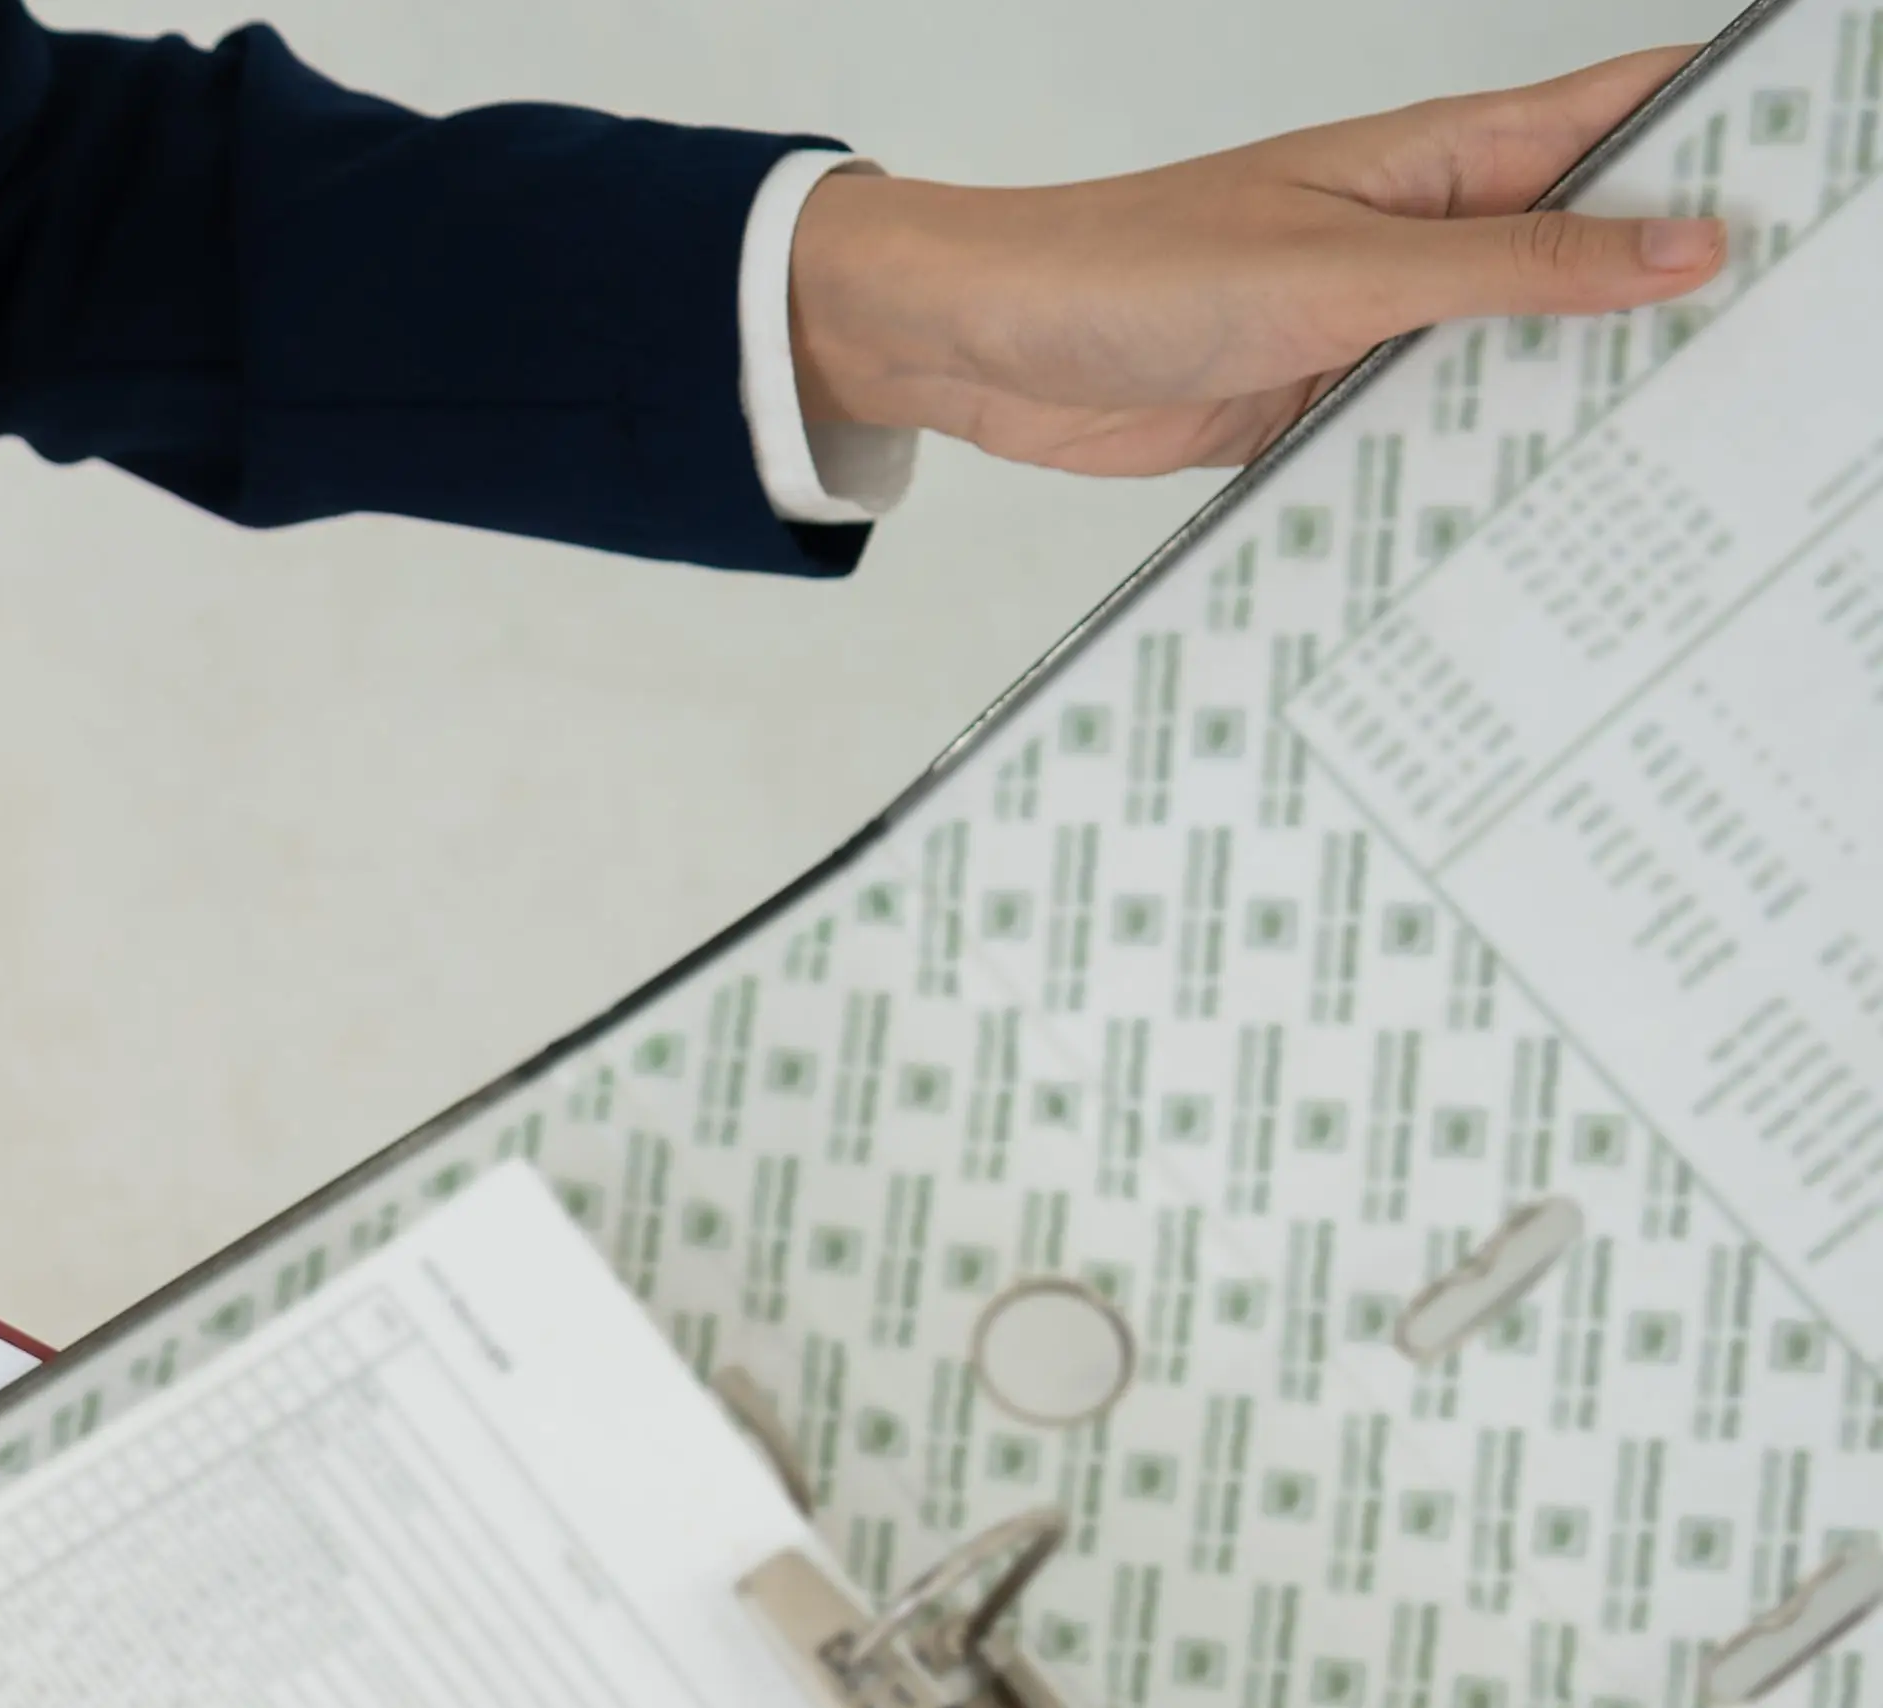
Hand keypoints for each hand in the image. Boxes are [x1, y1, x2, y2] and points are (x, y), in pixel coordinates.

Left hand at [793, 50, 1723, 480]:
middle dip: (1685, 294)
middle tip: (1790, 361)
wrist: (978, 344)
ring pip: (1520, 353)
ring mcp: (1380, 322)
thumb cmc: (1129, 269)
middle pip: (1594, 251)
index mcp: (1448, 158)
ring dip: (1585, 398)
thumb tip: (1685, 245)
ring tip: (1698, 460)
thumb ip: (1513, 267)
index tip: (1829, 189)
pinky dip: (1480, 465)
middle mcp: (1429, 232)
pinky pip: (1431, 432)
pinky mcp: (1324, 404)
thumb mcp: (1344, 272)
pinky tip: (1545, 519)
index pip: (1629, 119)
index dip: (1734, 139)